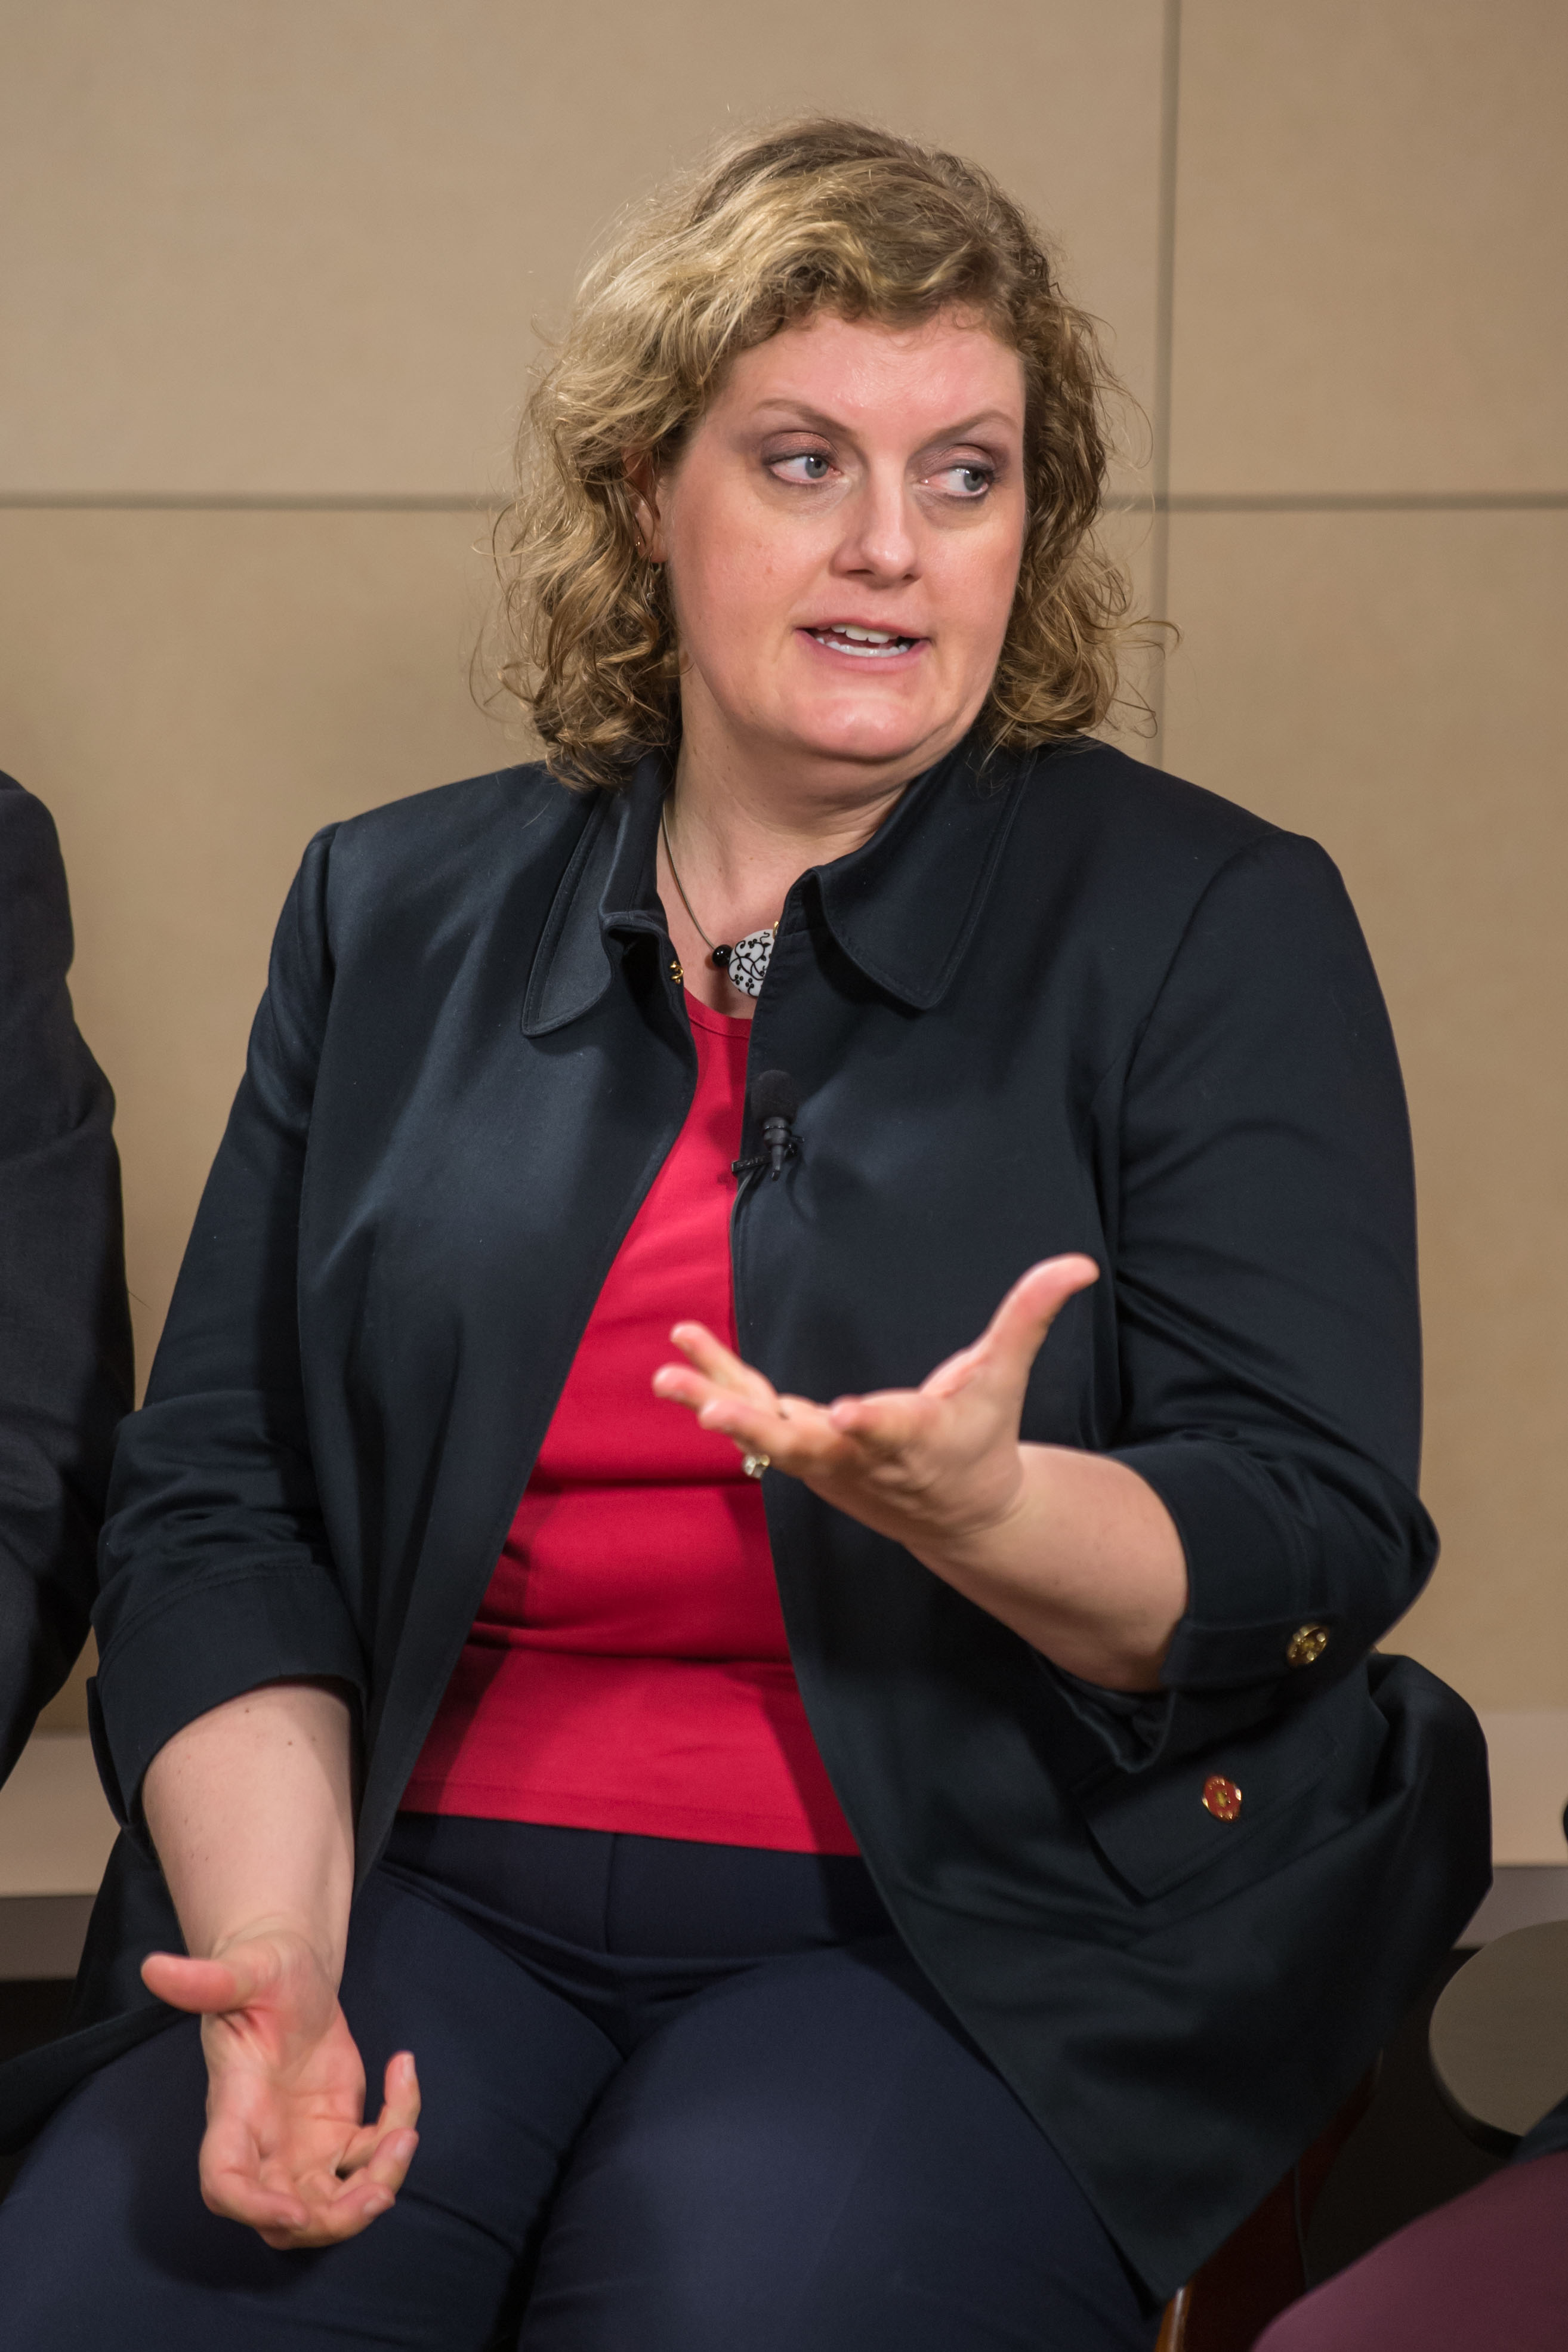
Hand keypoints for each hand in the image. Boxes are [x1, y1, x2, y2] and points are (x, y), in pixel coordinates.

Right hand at [142, 1927, 419, 2249]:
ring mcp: (303, 2146)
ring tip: (404, 2133)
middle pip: (288, 2219)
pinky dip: (398, 2130)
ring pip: (332, 2206)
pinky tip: (403, 2070)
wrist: (291, 1974)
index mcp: (234, 2110)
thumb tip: (154, 1967)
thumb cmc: (259, 1970)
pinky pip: (370, 2158)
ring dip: (376, 2186)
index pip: (226, 2182)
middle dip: (336, 2220)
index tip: (298, 2212)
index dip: (255, 2208)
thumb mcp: (243, 1969)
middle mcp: (266, 2143)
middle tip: (382, 2189)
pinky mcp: (337, 2134)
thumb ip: (205, 1980)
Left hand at [651, 1255, 1099, 1569]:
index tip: (845, 1415)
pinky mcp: (802, 1450)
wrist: (957, 1516)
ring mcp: (824, 1459)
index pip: (892, 1430)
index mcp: (918, 1437)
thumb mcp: (1004, 1379)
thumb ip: (1029, 1317)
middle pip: (805, 1445)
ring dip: (715, 1401)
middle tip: (715, 1410)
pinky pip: (753, 1418)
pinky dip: (715, 1391)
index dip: (870, 1423)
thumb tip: (1078, 1262)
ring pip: (763, 1433)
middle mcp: (861, 1455)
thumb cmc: (981, 1437)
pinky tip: (676, 1365)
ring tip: (665, 1376)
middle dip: (758, 1426)